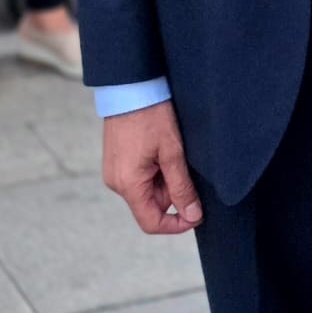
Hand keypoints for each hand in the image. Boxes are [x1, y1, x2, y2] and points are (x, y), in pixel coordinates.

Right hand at [102, 101, 202, 234]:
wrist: (130, 87)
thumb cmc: (151, 116)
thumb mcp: (172, 152)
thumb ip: (181, 187)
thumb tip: (192, 215)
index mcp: (128, 184)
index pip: (151, 222)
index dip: (176, 224)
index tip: (197, 214)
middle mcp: (116, 182)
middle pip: (151, 204)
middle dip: (173, 191)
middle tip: (184, 163)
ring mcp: (114, 171)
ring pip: (147, 190)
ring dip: (165, 178)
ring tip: (171, 150)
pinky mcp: (117, 161)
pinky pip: (140, 177)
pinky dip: (155, 169)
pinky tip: (162, 148)